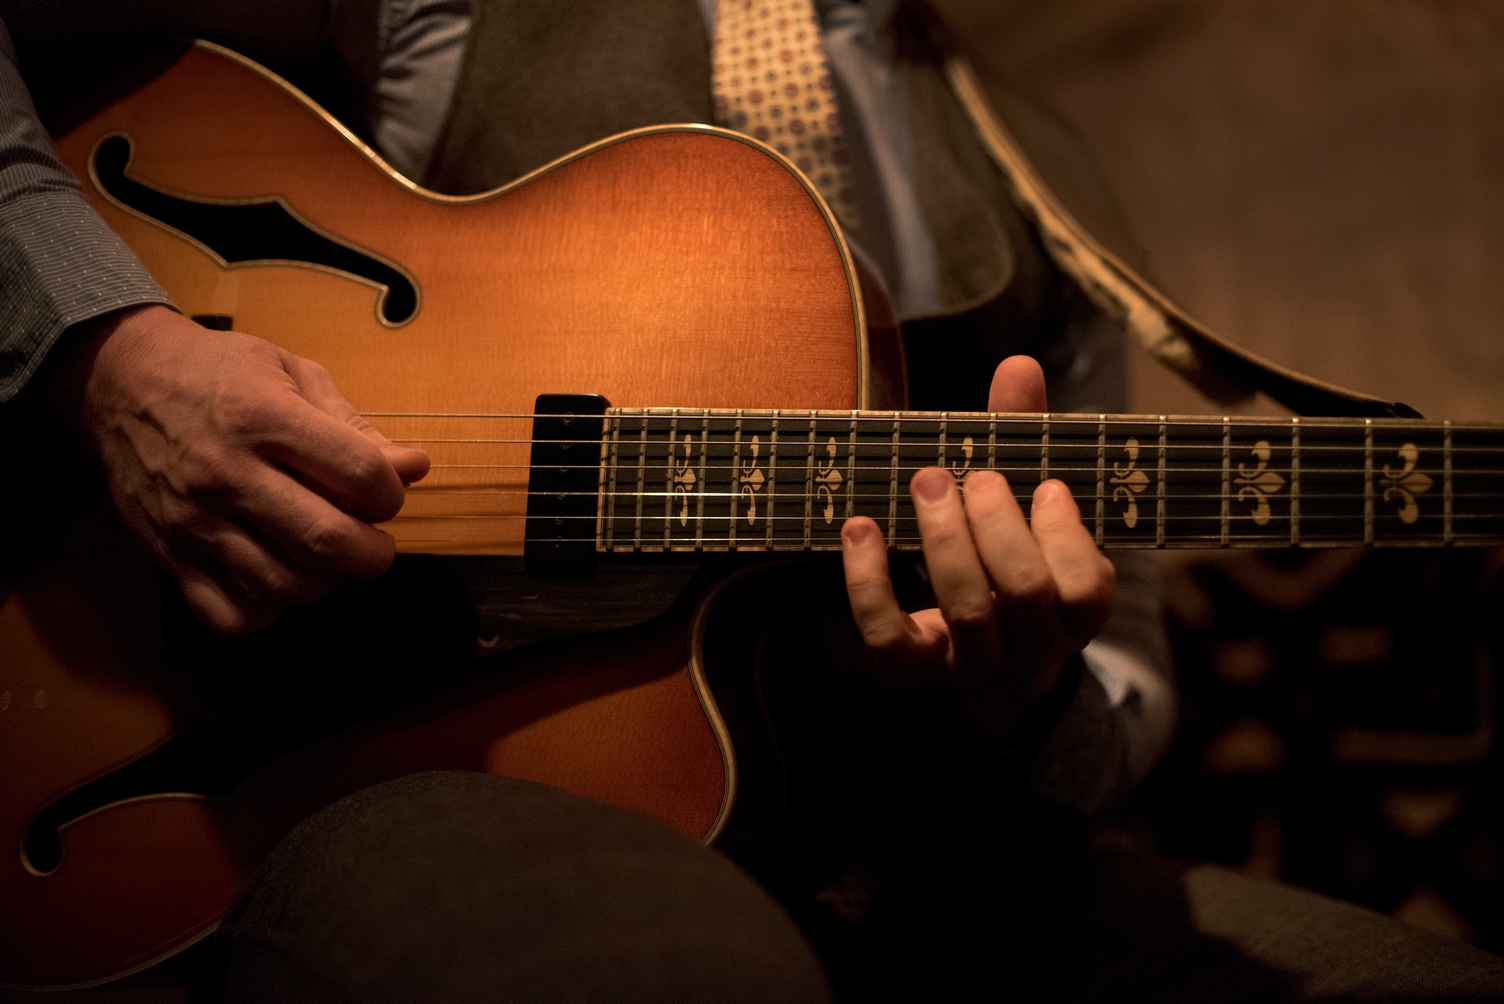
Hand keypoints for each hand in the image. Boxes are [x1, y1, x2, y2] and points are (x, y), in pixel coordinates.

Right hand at [43, 305, 429, 635]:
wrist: (119, 380)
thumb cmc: (220, 372)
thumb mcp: (293, 373)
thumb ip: (355, 426)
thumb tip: (414, 468)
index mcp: (264, 417)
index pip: (360, 474)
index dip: (391, 493)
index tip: (385, 493)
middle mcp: (227, 472)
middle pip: (326, 541)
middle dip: (373, 553)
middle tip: (373, 543)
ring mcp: (193, 520)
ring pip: (284, 586)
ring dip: (325, 583)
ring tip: (324, 558)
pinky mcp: (167, 556)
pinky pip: (230, 616)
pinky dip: (267, 611)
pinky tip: (276, 579)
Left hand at [840, 355, 1114, 737]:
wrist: (985, 680)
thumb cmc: (1012, 569)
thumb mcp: (1030, 514)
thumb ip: (1025, 441)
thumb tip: (1018, 364)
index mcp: (1077, 613)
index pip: (1084, 586)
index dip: (1065, 535)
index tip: (1043, 487)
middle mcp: (1034, 648)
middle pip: (1023, 591)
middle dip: (995, 523)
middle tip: (971, 476)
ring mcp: (974, 665)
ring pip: (965, 610)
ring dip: (943, 538)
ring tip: (926, 480)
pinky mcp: (915, 670)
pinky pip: (888, 633)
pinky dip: (869, 579)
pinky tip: (860, 526)